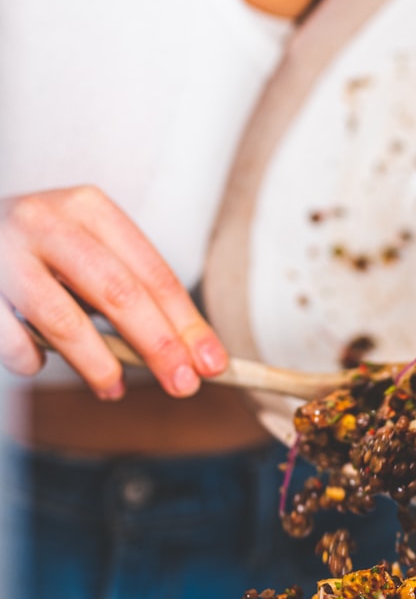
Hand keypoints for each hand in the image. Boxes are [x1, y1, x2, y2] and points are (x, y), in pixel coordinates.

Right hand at [0, 186, 227, 398]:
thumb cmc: (33, 247)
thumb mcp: (81, 245)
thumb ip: (125, 286)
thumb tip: (186, 350)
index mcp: (88, 208)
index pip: (152, 271)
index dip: (186, 321)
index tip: (211, 361)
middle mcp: (48, 221)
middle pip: (119, 293)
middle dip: (158, 346)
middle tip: (183, 384)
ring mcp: (5, 251)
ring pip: (65, 320)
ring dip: (98, 365)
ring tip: (113, 390)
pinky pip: (14, 339)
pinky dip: (31, 360)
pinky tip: (38, 363)